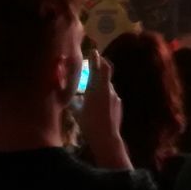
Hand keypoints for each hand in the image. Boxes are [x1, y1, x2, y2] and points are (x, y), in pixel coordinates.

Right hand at [77, 49, 131, 170]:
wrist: (107, 137)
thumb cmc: (88, 124)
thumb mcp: (76, 112)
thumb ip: (74, 101)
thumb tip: (71, 96)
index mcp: (95, 88)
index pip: (97, 67)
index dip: (95, 58)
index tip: (93, 52)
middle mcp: (107, 88)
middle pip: (106, 71)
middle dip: (101, 64)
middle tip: (96, 61)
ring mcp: (115, 95)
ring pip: (107, 84)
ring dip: (101, 83)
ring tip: (92, 89)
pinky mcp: (118, 103)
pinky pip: (110, 95)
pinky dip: (105, 94)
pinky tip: (99, 104)